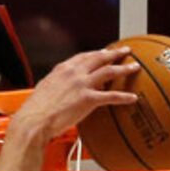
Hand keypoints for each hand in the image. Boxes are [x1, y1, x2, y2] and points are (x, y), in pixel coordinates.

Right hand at [13, 47, 139, 141]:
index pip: (84, 56)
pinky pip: (110, 96)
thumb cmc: (36, 110)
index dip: (97, 53)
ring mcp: (82, 84)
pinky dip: (123, 96)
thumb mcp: (45, 90)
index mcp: (63, 69)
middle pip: (99, 58)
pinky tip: (132, 98)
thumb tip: (58, 93)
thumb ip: (56, 87)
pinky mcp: (87, 99)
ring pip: (108, 71)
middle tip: (125, 51)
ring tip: (134, 67)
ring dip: (124, 68)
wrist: (35, 120)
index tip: (105, 52)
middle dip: (114, 53)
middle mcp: (74, 72)